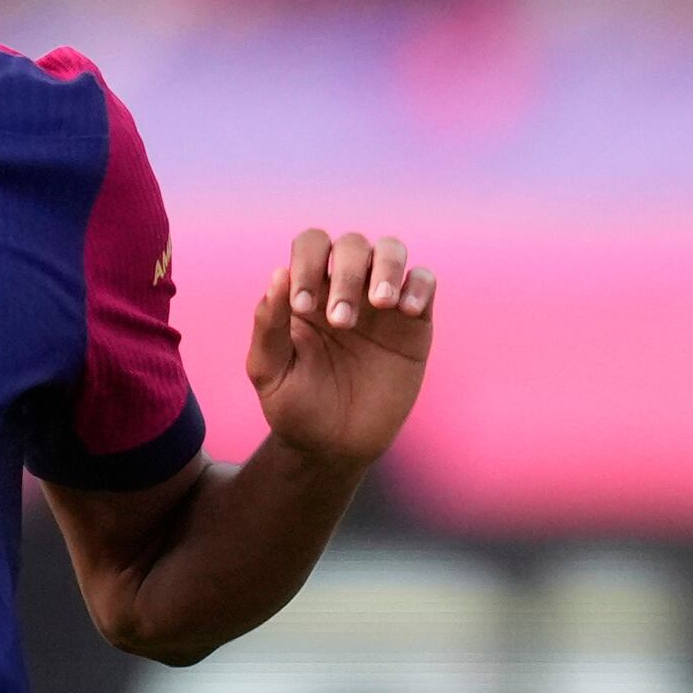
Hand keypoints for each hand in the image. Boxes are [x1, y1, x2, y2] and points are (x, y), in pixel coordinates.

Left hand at [244, 227, 434, 475]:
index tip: (303, 306)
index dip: (307, 262)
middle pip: (352, 245)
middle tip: (341, 323)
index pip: (311, 245)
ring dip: (386, 267)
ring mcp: (382, 304)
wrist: (334, 447)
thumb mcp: (270, 371)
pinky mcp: (415, 324)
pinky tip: (406, 310)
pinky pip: (424, 282)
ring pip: (392, 251)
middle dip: (346, 275)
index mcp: (307, 290)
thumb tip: (278, 273)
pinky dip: (418, 285)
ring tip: (381, 303)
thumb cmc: (295, 408)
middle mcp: (345, 288)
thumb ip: (268, 324)